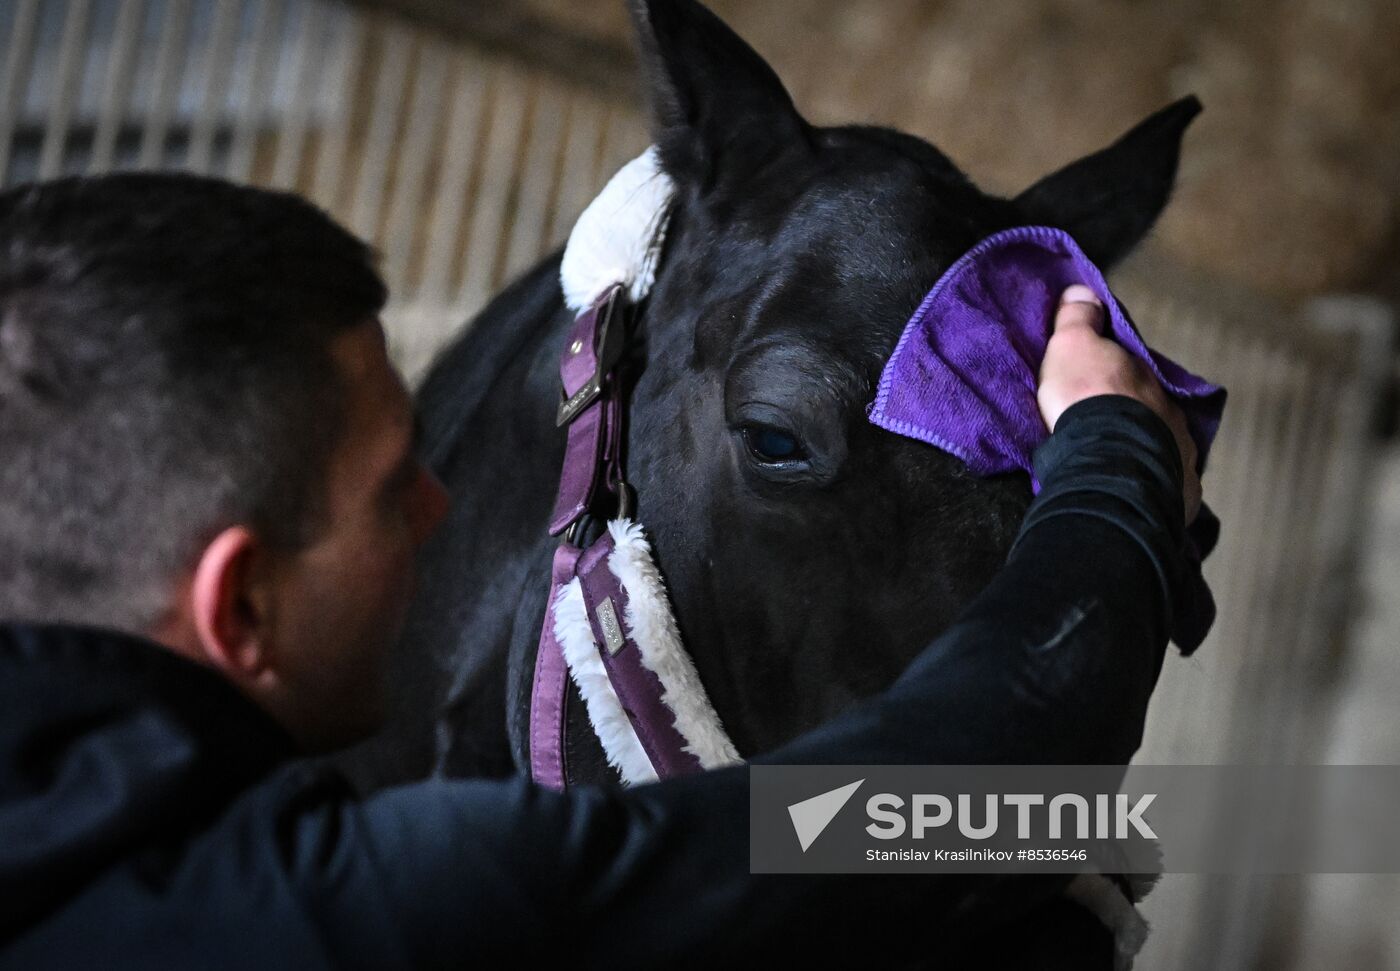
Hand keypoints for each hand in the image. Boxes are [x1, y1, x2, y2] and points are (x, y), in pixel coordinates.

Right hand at [1038, 285, 1201, 524]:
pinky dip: (1151, 484)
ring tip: (1116, 465)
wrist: (1107, 459)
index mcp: (1148, 379)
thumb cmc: (1088, 399)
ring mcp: (1180, 454)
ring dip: (1142, 452)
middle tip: (1104, 430)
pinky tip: (1132, 491)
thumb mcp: (1072, 345)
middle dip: (1133, 418)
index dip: (1115, 378)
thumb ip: (1078, 318)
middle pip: (1151, 412)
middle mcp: (1172, 413)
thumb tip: (1084, 290)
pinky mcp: (1179, 492)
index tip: (1097, 386)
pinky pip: (1164, 485)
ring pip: (1161, 448)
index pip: (1133, 373)